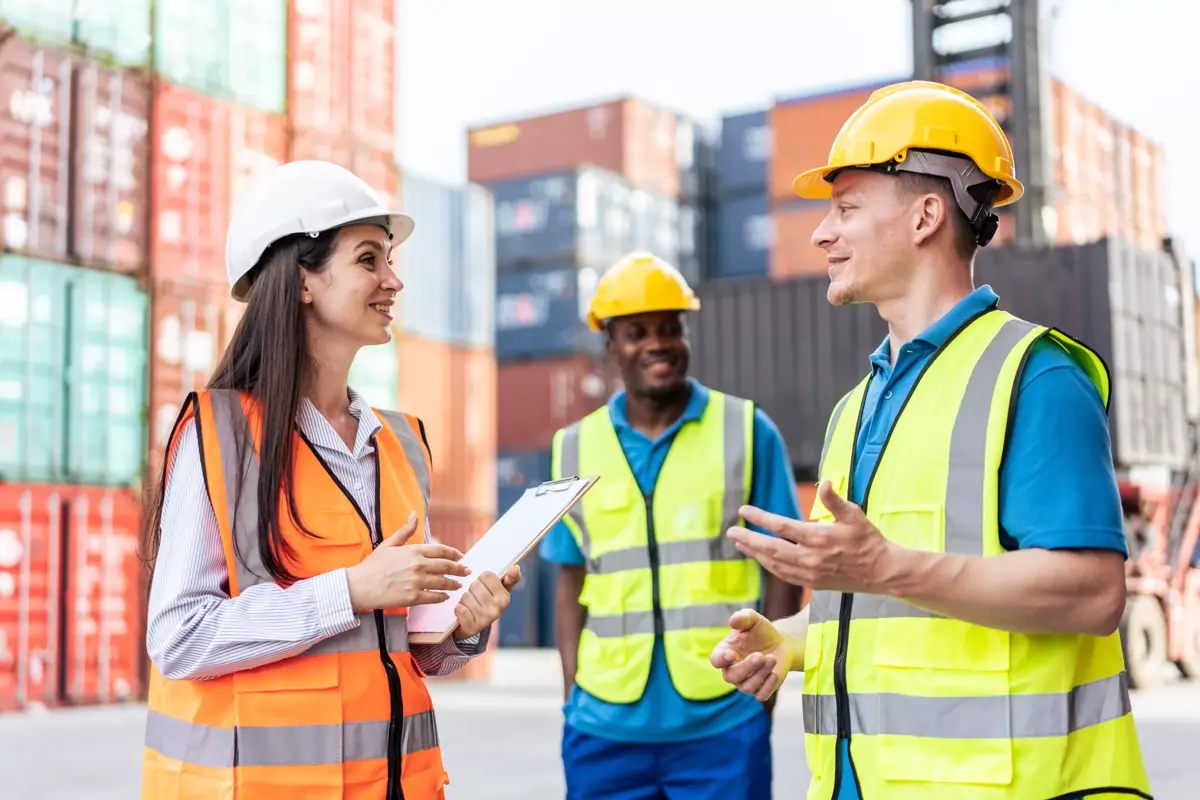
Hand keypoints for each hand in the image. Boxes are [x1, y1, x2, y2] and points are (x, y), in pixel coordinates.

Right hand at [346, 512, 469, 611]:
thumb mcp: (389, 544)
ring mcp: (416, 582)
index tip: (460, 557)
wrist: (359, 586)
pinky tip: (445, 597)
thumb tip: (414, 515)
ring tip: (458, 585)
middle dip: (460, 569)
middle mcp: (418, 565)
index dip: (454, 553)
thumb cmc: (373, 565)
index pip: (441, 550)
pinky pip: (434, 597)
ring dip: (453, 584)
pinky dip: (442, 597)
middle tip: (467, 572)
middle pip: (446, 566)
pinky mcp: (412, 597)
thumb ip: (405, 530)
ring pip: (442, 582)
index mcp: (413, 551)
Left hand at [452, 566, 520, 639]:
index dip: (482, 580)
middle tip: (476, 598)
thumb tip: (515, 568)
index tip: (484, 587)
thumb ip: (509, 578)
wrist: (474, 626)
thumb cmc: (487, 602)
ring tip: (470, 605)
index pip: (487, 575)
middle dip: (472, 589)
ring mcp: (485, 620)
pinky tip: (464, 612)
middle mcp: (497, 609)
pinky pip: (460, 609)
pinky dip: (459, 609)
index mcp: (505, 598)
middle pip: (475, 585)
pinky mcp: (471, 628)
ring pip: (466, 596)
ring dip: (465, 599)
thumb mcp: (500, 590)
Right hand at [709, 609, 793, 700]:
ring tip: (772, 658)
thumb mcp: (754, 619)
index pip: (716, 660)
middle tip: (760, 656)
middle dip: (747, 667)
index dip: (721, 660)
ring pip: (746, 687)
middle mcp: (732, 670)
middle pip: (731, 677)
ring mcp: (745, 682)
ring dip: (760, 674)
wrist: (781, 644)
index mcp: (725, 652)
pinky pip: (760, 695)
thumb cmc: (761, 631)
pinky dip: (768, 685)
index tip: (731, 655)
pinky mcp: (760, 690)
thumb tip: (732, 621)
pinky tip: (775, 673)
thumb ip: (743, 617)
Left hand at [726, 480, 894, 593]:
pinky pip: (784, 575)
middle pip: (770, 548)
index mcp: (819, 538)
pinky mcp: (813, 583)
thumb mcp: (855, 515)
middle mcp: (811, 558)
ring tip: (741, 543)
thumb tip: (825, 482)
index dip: (760, 518)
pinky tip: (761, 558)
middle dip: (748, 539)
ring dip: (755, 553)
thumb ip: (835, 500)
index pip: (781, 527)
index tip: (744, 510)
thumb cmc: (869, 540)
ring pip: (774, 564)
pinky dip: (769, 566)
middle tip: (731, 531)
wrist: (882, 572)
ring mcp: (810, 573)